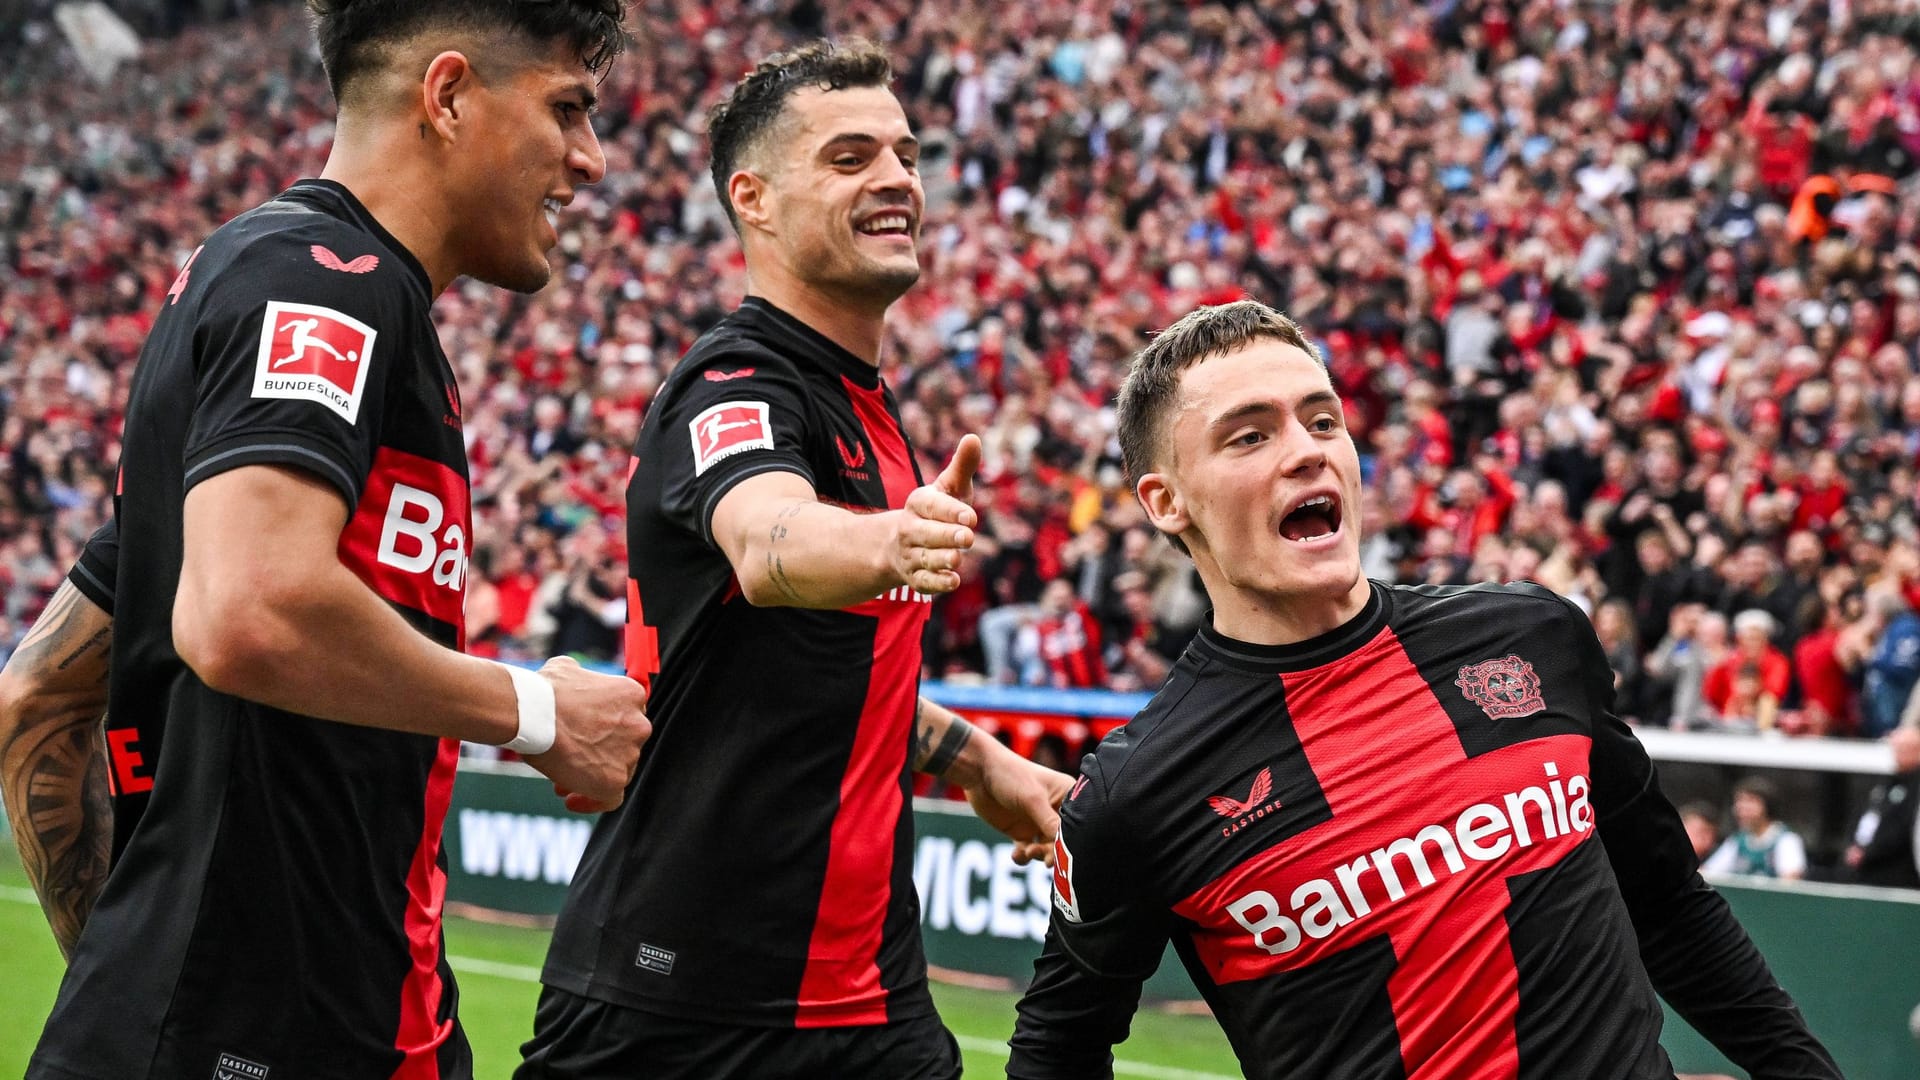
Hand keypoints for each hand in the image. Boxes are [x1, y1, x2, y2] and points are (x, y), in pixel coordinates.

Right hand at [522, 656, 650, 812]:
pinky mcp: (614, 781)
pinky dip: (593, 801)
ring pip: (616, 772)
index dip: (605, 730)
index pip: (626, 718)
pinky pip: (610, 799)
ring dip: (590, 776)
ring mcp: (629, 754)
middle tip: (571, 759)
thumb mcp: (568, 670)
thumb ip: (582, 679)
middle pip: (623, 746)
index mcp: (632, 695)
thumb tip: (576, 679)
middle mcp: (639, 725)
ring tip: (560, 778)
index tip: (583, 736)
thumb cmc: (543, 691)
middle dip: (598, 754)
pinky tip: (572, 800)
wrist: (532, 713)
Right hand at [888, 434, 980, 594]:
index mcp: (919, 503)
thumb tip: (973, 437)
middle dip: (946, 535)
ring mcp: (911, 554)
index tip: (971, 516)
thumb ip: (962, 466)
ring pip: (925, 558)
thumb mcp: (948, 488)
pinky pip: (923, 582)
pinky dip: (937, 583)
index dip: (950, 511)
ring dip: (941, 559)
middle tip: (967, 536)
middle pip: (926, 533)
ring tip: (958, 558)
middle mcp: (911, 529)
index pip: (932, 505)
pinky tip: (953, 581)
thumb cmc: (936, 511)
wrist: (900, 544)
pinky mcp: (915, 577)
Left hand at [964, 747, 1076, 865]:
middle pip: (1062, 839)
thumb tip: (1066, 845)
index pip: (1078, 822)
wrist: (979, 772)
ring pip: (1046, 848)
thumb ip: (1049, 822)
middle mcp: (1055, 811)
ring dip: (1038, 855)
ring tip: (1028, 852)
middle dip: (1054, 851)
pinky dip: (1023, 857)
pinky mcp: (1020, 831)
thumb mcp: (1033, 799)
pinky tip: (1017, 854)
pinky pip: (1027, 851)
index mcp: (1066, 795)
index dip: (1074, 839)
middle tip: (1046, 860)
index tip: (1066, 852)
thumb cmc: (1011, 776)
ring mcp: (1037, 822)